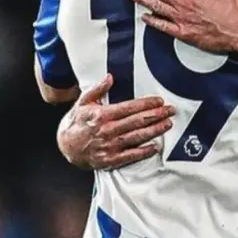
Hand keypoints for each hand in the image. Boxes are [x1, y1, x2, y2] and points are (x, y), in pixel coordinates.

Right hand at [57, 74, 175, 170]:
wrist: (66, 146)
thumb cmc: (76, 122)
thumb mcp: (82, 101)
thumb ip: (97, 89)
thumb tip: (109, 77)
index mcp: (102, 115)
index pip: (129, 107)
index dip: (146, 104)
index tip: (159, 101)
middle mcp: (107, 130)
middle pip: (137, 121)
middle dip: (156, 115)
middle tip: (171, 111)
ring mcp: (110, 146)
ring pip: (137, 137)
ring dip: (155, 130)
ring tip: (168, 124)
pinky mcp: (111, 160)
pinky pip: (131, 155)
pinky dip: (144, 151)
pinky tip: (155, 146)